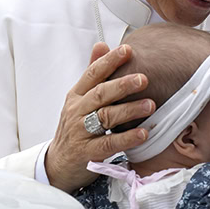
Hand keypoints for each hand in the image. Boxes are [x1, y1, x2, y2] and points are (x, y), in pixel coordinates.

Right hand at [45, 42, 154, 192]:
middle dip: (122, 85)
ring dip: (129, 110)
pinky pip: (109, 144)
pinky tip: (143, 133)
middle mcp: (76, 112)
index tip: (127, 50)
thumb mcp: (79, 100)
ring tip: (151, 104)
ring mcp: (80, 133)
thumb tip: (102, 45)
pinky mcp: (87, 153)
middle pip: (99, 94)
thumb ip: (92, 74)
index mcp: (76, 96)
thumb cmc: (75, 128)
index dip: (109, 61)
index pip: (92, 74)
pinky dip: (127, 138)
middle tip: (144, 78)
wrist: (59, 164)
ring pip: (105, 117)